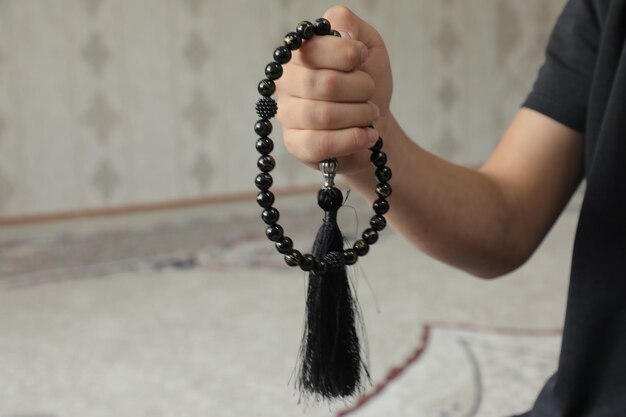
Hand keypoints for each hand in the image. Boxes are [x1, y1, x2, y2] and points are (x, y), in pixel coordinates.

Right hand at [276, 5, 392, 174]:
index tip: (362, 58)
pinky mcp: (296, 144)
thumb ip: (349, 25)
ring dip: (360, 114)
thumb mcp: (368, 45)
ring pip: (324, 115)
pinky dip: (353, 139)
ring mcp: (288, 115)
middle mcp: (287, 82)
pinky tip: (367, 135)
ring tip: (371, 114)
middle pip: (324, 84)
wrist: (373, 124)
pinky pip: (321, 143)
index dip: (347, 54)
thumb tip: (339, 31)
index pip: (315, 48)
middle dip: (360, 88)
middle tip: (370, 92)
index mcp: (300, 54)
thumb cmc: (367, 84)